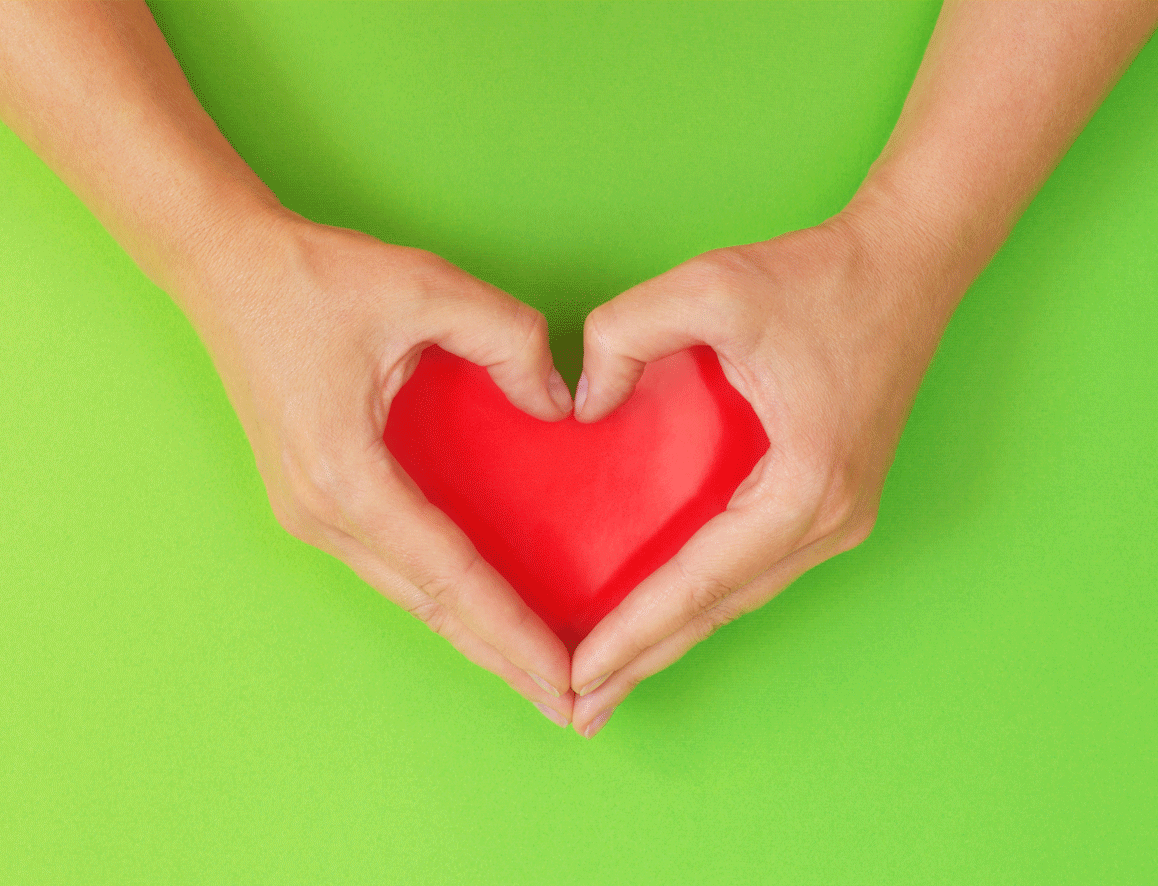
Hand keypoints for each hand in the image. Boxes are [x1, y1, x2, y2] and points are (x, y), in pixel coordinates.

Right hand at [183, 210, 577, 724]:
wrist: (227, 267)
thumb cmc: (316, 277)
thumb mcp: (425, 288)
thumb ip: (509, 341)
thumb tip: (561, 406)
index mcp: (345, 473)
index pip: (449, 574)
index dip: (511, 629)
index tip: (564, 676)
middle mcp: (321, 511)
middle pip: (428, 605)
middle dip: (500, 657)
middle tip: (568, 705)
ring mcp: (307, 511)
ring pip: (406, 593)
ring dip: (469, 632)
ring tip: (531, 669)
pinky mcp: (310, 498)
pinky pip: (389, 564)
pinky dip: (439, 595)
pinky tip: (474, 607)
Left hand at [568, 215, 953, 736]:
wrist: (907, 264)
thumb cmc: (819, 277)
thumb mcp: (712, 286)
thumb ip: (626, 332)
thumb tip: (582, 405)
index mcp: (805, 488)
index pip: (700, 582)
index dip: (634, 631)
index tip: (577, 673)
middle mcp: (829, 521)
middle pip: (720, 609)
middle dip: (646, 660)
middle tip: (578, 710)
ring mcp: (837, 517)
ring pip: (738, 597)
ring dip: (674, 638)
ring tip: (611, 680)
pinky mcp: (829, 501)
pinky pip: (752, 567)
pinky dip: (703, 600)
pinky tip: (667, 616)